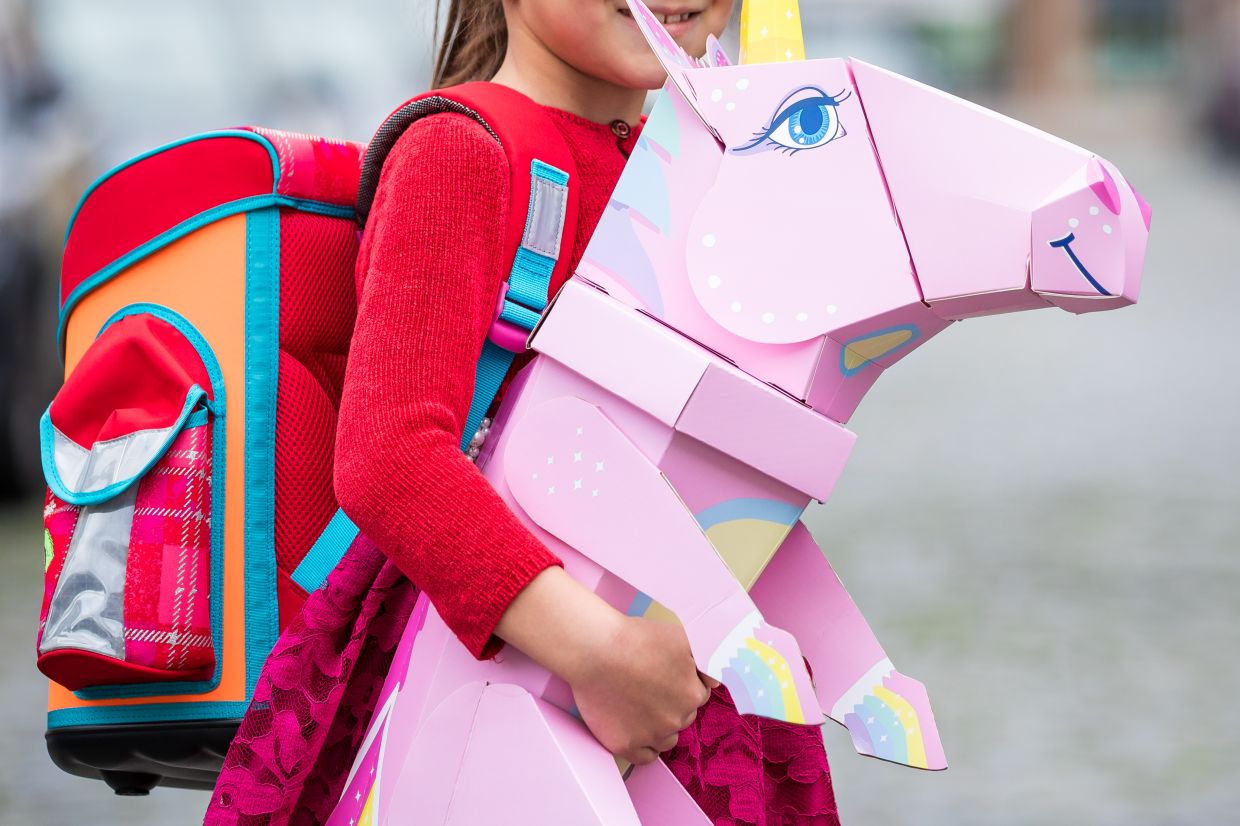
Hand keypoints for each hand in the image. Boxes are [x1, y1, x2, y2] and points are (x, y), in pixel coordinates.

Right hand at [569, 616, 714, 764]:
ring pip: (666, 740)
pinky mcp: (625, 745)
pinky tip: (637, 732)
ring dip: (660, 728)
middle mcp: (675, 719)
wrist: (595, 650)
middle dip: (671, 706)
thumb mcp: (679, 637)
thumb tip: (715, 681)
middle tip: (650, 689)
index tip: (666, 679)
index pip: (697, 696)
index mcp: (691, 694)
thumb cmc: (635, 638)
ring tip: (641, 709)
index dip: (682, 685)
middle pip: (681, 718)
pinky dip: (643, 746)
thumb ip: (702, 662)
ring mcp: (651, 735)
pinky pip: (644, 757)